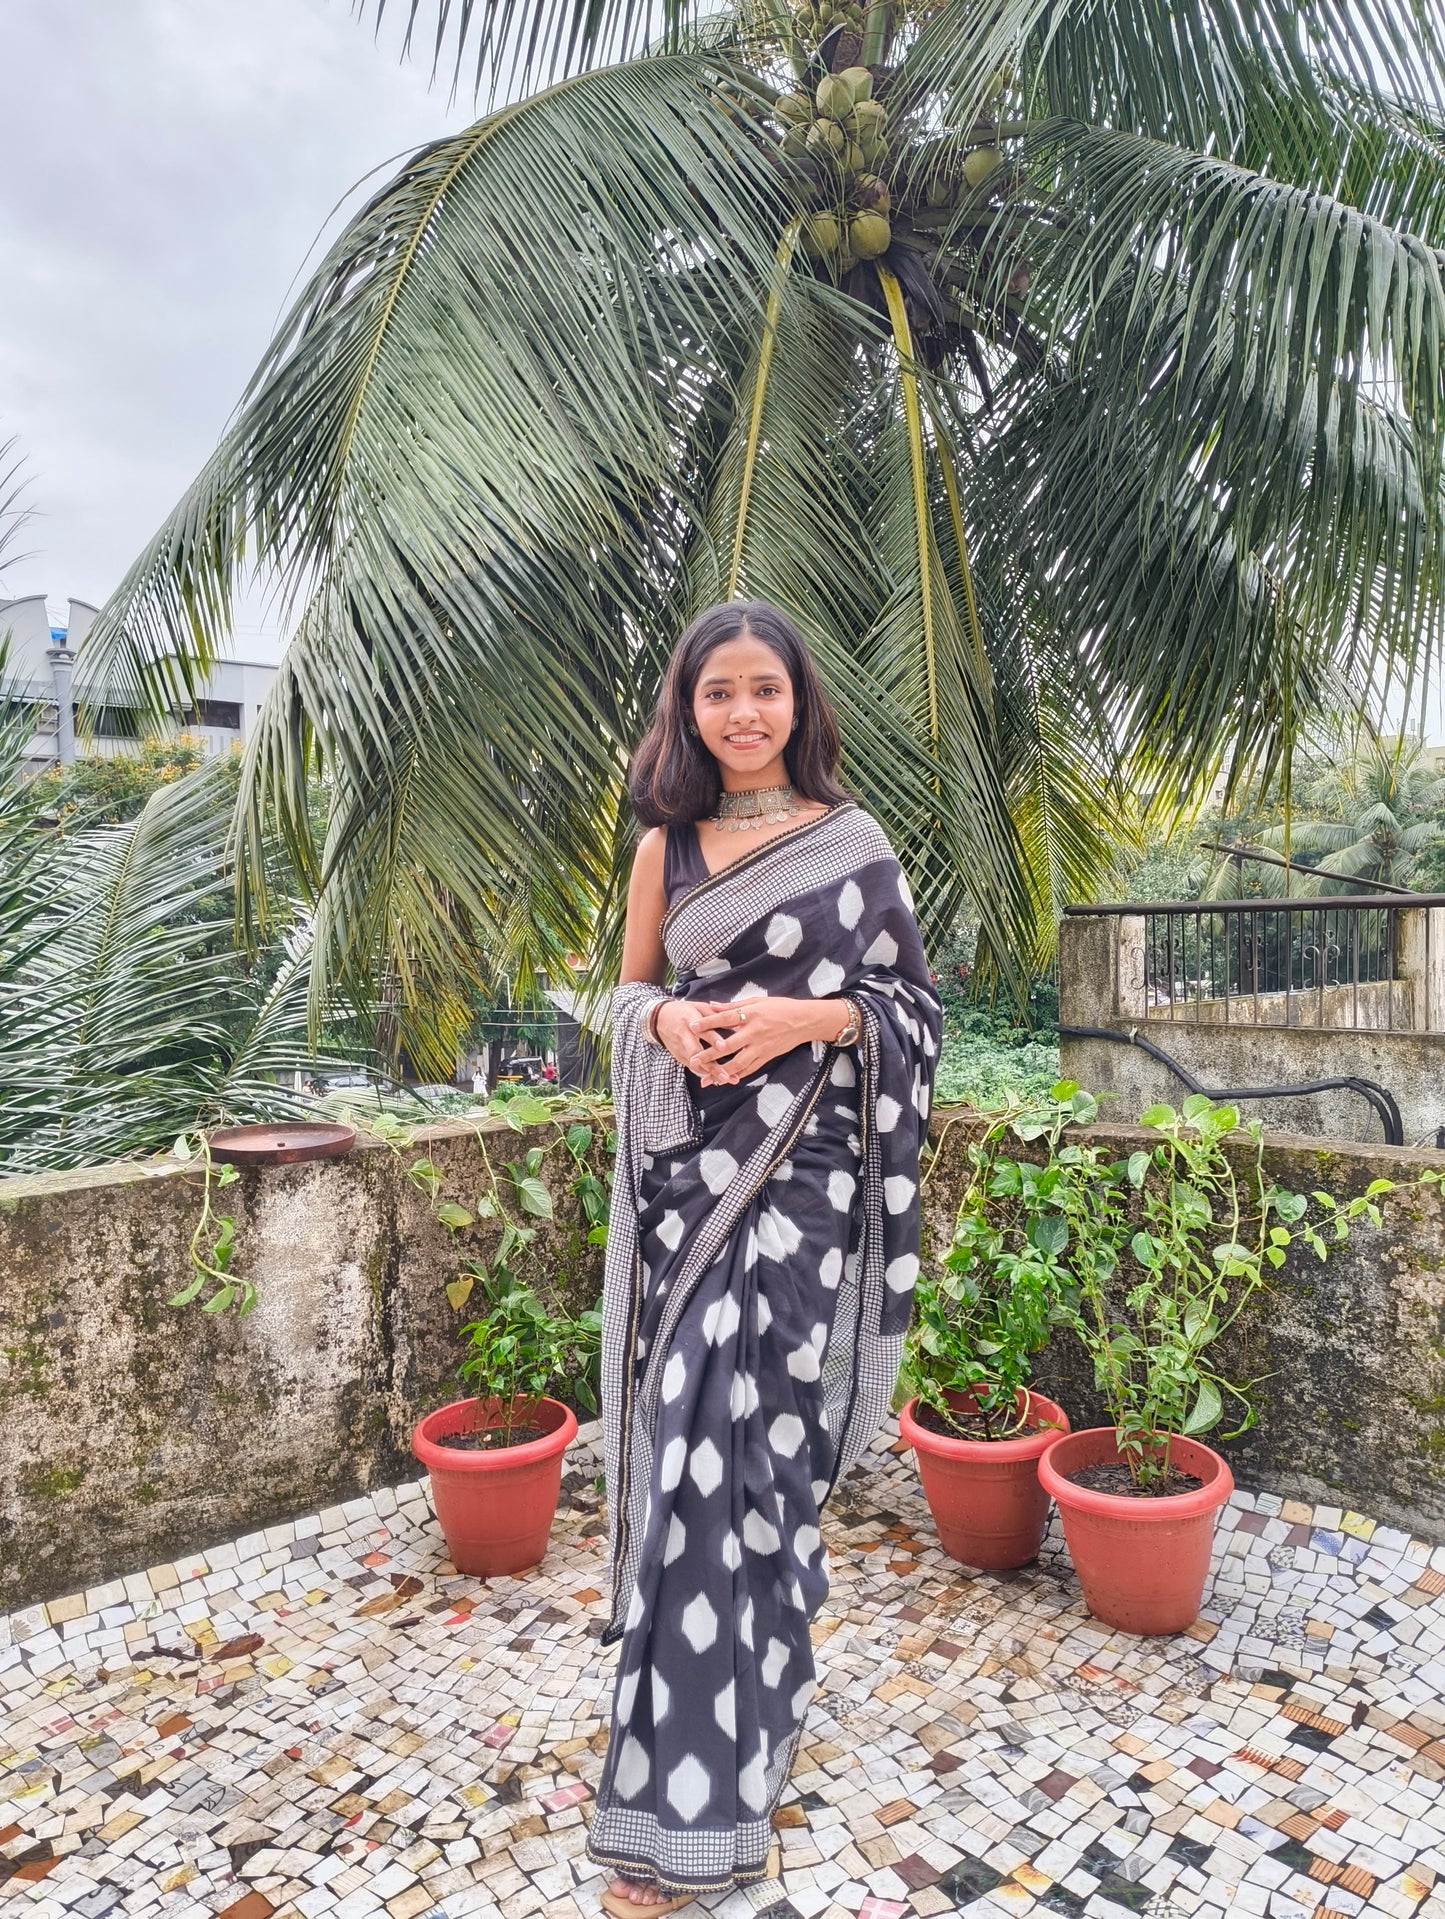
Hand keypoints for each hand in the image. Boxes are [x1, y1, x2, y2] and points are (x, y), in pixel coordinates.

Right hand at [654, 1000, 744, 1080]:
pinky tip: (719, 1080)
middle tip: (726, 1075)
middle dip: (712, 1066)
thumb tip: (737, 1021)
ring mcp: (680, 1049)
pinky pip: (693, 1068)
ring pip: (695, 1065)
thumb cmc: (683, 1011)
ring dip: (711, 1074)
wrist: (658, 1019)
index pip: (702, 1031)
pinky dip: (706, 1074)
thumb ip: (716, 1015)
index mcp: (690, 1020)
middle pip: (697, 1054)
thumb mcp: (699, 1007)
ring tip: (727, 1079)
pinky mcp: (679, 1057)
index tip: (724, 1046)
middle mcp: (683, 1036)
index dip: (713, 1039)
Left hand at [693, 995, 847, 1084]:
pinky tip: (725, 1080)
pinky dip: (737, 1075)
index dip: (708, 1023)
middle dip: (709, 1055)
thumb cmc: (780, 1007)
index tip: (691, 1027)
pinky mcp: (767, 1057)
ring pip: (738, 1063)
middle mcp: (755, 1033)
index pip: (725, 1019)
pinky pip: (750, 1069)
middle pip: (728, 1046)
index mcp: (751, 1015)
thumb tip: (711, 1005)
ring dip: (721, 1072)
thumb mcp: (757, 1001)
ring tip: (706, 1078)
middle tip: (693, 1061)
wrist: (805, 1021)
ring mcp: (761, 1047)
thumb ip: (733, 1006)